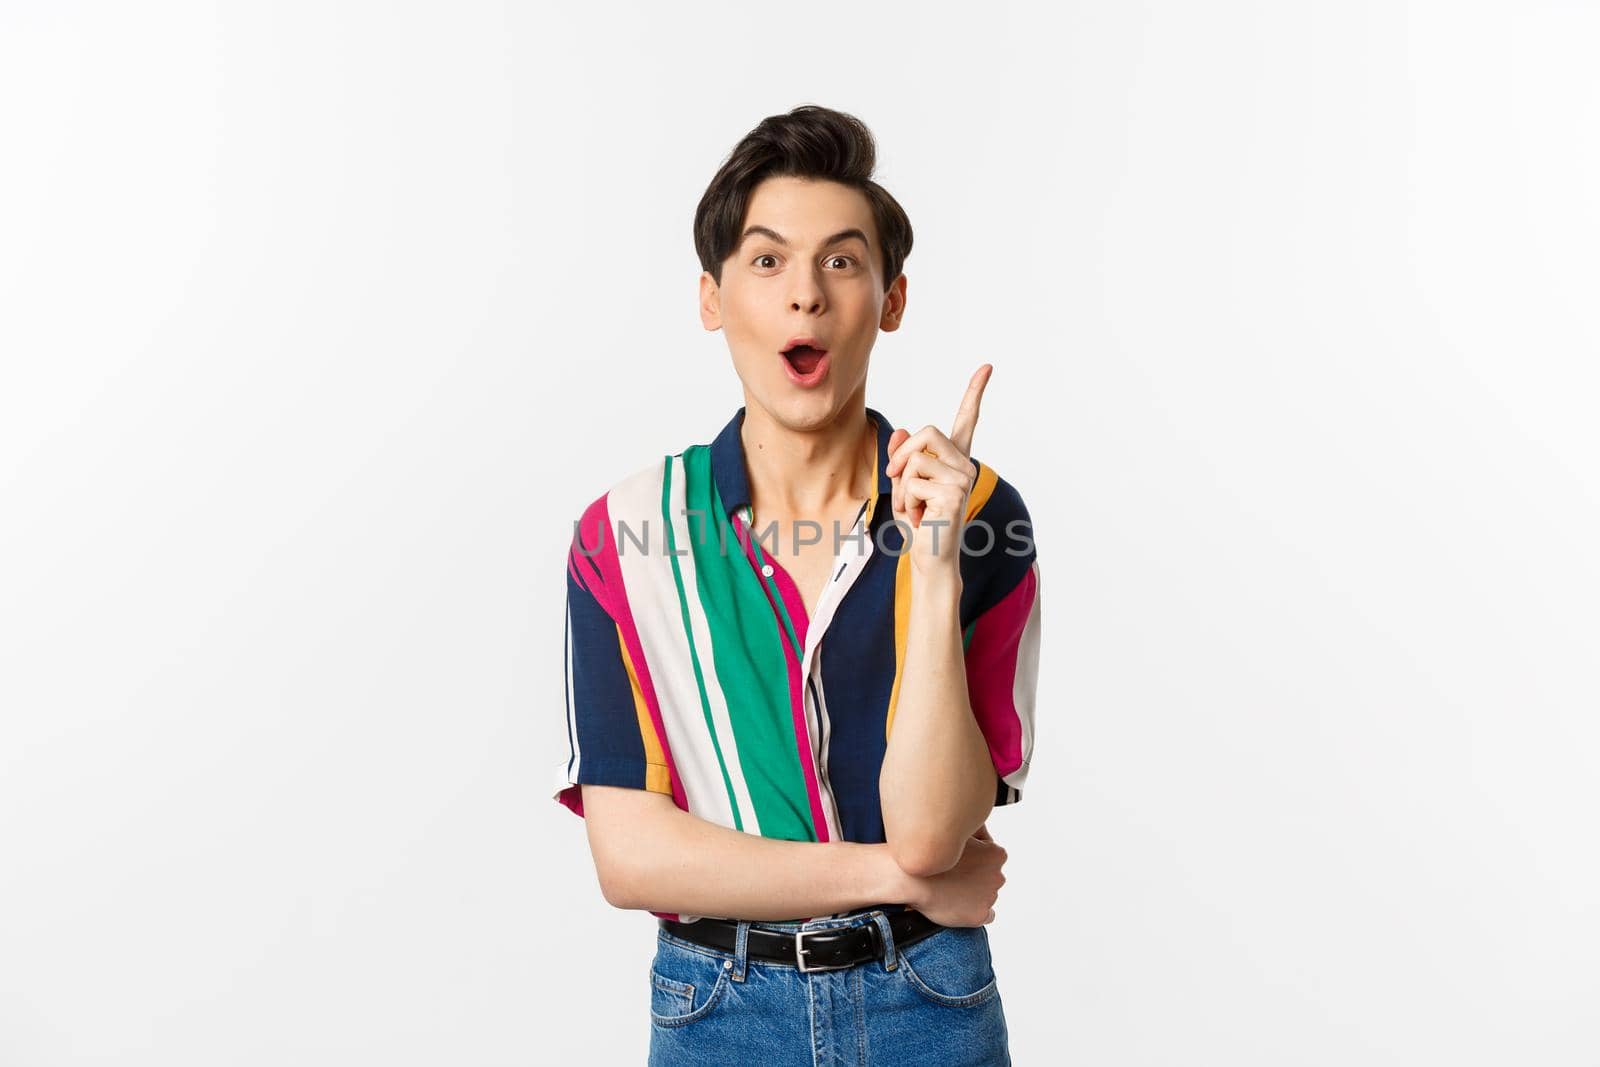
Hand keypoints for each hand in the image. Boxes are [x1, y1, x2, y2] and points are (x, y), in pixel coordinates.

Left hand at [886, 364, 991, 577]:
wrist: (929, 558)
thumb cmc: (918, 523)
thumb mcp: (903, 485)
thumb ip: (903, 458)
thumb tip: (901, 431)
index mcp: (955, 461)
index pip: (966, 421)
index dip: (975, 393)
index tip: (987, 367)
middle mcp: (964, 466)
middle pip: (927, 432)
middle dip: (902, 455)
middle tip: (898, 481)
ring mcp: (963, 479)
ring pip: (915, 460)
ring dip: (901, 486)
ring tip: (913, 508)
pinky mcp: (953, 494)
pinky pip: (913, 482)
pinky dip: (905, 501)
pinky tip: (920, 517)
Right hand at [898, 822, 1007, 926]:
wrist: (909, 875)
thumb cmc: (930, 851)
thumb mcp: (958, 829)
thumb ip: (975, 829)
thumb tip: (980, 829)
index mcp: (997, 854)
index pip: (991, 856)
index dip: (975, 856)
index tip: (961, 859)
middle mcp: (996, 876)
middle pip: (989, 875)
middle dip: (975, 875)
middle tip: (954, 873)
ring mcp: (989, 897)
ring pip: (985, 895)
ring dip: (972, 892)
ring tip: (950, 888)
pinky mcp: (978, 915)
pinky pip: (985, 916)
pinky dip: (974, 912)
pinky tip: (958, 904)